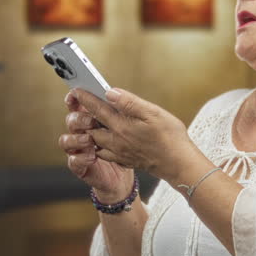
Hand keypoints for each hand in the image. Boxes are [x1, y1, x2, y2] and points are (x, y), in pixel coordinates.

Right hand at [59, 92, 132, 202]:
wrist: (132, 173)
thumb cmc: (134, 144)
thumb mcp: (133, 124)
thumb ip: (122, 107)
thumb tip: (111, 93)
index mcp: (93, 119)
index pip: (79, 105)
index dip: (74, 99)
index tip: (75, 94)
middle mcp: (83, 133)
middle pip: (71, 121)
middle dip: (78, 119)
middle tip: (91, 121)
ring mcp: (80, 150)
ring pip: (66, 140)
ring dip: (75, 138)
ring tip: (89, 140)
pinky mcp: (81, 166)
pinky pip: (73, 161)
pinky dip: (80, 158)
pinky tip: (91, 157)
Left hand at [68, 87, 197, 182]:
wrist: (178, 164)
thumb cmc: (170, 138)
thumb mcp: (153, 113)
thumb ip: (130, 103)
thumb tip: (110, 92)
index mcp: (122, 127)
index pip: (97, 109)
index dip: (86, 98)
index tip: (77, 90)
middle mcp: (116, 141)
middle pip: (91, 126)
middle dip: (84, 116)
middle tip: (83, 105)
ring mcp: (119, 152)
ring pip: (96, 141)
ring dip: (91, 130)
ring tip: (92, 120)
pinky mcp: (125, 160)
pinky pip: (104, 153)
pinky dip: (99, 145)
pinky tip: (104, 140)